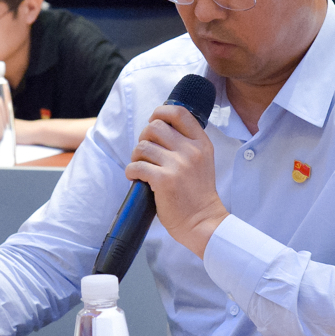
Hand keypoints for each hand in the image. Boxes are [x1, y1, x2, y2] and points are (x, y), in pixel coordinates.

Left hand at [125, 104, 227, 256]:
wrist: (203, 222)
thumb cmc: (198, 194)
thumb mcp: (202, 162)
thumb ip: (186, 144)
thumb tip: (158, 129)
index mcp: (201, 143)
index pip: (179, 112)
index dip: (161, 112)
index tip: (154, 122)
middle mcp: (191, 151)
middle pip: (155, 126)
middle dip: (144, 137)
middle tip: (145, 152)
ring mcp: (178, 165)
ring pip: (143, 146)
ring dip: (136, 156)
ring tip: (141, 167)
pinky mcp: (164, 180)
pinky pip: (137, 166)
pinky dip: (131, 171)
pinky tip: (136, 178)